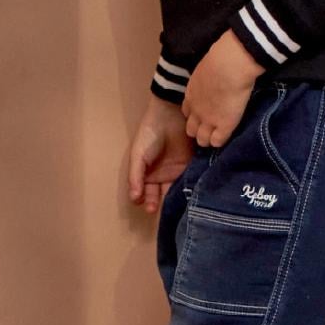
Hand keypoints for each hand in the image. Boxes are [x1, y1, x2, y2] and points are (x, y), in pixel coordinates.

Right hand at [128, 97, 194, 214]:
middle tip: (157, 209)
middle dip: (158, 204)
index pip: (145, 193)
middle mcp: (161, 176)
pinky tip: (187, 197)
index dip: (145, 201)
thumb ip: (135, 176)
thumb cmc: (150, 133)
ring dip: (174, 200)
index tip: (146, 206)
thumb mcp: (138, 155)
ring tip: (173, 206)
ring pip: (175, 192)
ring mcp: (177, 173)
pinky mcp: (191, 168)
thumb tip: (134, 198)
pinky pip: (189, 183)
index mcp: (146, 174)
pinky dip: (188, 190)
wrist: (170, 115)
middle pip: (160, 196)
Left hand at [182, 30, 261, 147]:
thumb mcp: (206, 70)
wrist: (228, 67)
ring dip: (208, 139)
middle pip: (191, 129)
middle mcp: (196, 111)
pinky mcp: (223, 126)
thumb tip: (215, 73)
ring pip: (202, 140)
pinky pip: (217, 142)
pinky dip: (221, 141)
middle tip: (210, 128)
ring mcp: (208, 120)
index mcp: (191, 95)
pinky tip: (227, 135)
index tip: (203, 114)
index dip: (195, 115)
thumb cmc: (219, 60)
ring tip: (218, 136)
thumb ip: (207, 77)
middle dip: (198, 130)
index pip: (187, 113)